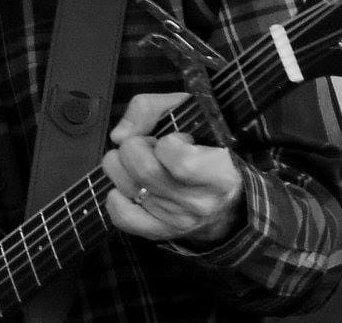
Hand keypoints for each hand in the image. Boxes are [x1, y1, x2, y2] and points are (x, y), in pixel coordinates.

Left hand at [101, 92, 244, 245]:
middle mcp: (199, 203)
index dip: (168, 143)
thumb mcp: (190, 113)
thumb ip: (150, 108)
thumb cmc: (206, 147)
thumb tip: (118, 136)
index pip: (181, 162)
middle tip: (147, 144)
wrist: (225, 200)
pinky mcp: (159, 232)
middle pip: (145, 170)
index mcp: (219, 174)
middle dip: (135, 146)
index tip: (175, 139)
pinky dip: (116, 197)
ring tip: (137, 162)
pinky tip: (127, 184)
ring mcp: (177, 221)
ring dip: (121, 166)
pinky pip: (122, 216)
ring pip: (127, 188)